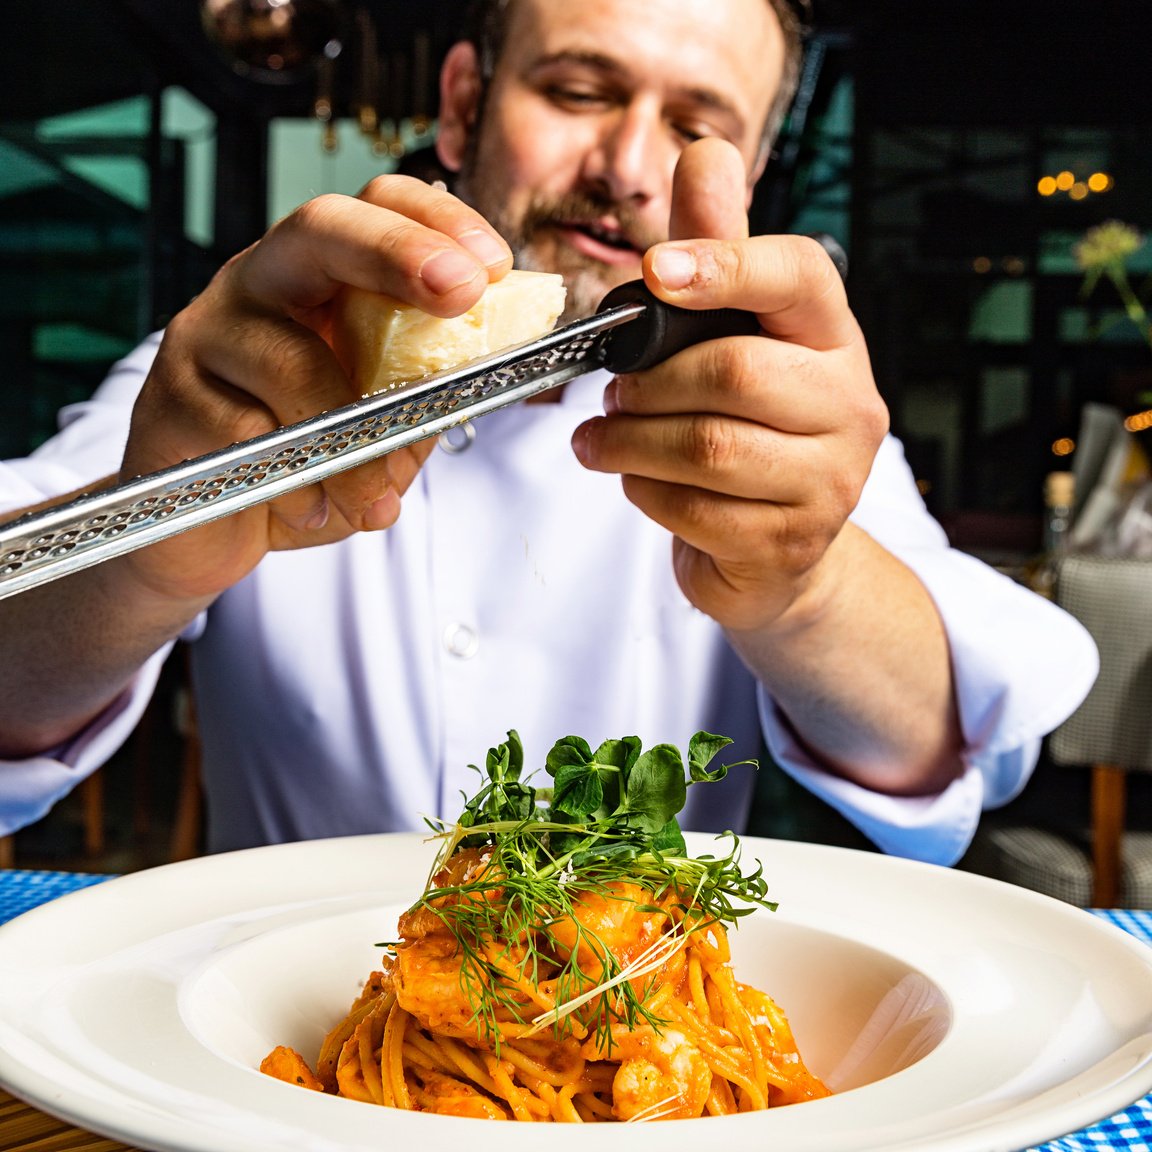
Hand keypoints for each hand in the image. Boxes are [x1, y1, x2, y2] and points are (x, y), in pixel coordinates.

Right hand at [119, 176, 511, 604]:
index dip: (436, 220)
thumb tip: (489, 368)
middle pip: (320, 229)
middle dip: (400, 253)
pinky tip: (310, 511)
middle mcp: (256, 285)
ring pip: (294, 361)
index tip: (493, 265)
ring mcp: (206, 334)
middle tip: (461, 290)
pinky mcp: (172, 399)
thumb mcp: (380, 427)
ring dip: (355, 442)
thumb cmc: (299, 467)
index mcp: (316, 278)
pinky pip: (253, 435)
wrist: (200, 531)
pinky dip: (300, 484)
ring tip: (375, 500)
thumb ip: (424, 393)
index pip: (373, 207)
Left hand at [571, 138, 888, 633]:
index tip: (653, 272)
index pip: (798, 277)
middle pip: (735, 372)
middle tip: (613, 394)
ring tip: (605, 438)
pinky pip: (697, 511)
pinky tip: (640, 480)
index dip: (724, 265)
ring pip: (710, 448)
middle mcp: (849, 405)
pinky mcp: (792, 542)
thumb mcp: (735, 334)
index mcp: (832, 338)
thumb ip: (716, 252)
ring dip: (632, 441)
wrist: (779, 542)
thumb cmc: (749, 425)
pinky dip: (646, 493)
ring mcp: (830, 480)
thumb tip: (703, 154)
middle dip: (649, 384)